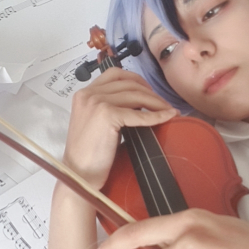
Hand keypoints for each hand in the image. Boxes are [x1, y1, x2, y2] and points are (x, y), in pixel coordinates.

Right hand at [62, 67, 177, 188]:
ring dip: (156, 102)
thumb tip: (140, 103)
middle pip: (128, 83)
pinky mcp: (106, 115)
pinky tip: (168, 117)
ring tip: (168, 110)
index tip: (150, 90)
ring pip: (136, 95)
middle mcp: (88, 94)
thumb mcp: (97, 122)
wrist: (79, 175)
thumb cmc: (89, 154)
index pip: (114, 74)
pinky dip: (156, 115)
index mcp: (84, 93)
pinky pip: (139, 114)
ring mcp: (96, 102)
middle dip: (150, 92)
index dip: (136, 79)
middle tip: (164, 104)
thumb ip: (111, 107)